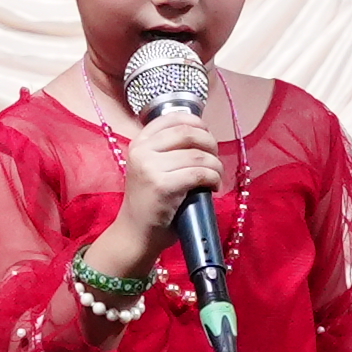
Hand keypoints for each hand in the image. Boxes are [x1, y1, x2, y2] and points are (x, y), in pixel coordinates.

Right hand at [107, 106, 223, 277]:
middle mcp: (141, 151)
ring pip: (198, 155)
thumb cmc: (150, 201)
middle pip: (189, 132)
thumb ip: (169, 149)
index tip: (207, 136)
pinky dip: (213, 178)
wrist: (136, 233)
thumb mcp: (152, 167)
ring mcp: (150, 168)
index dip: (198, 123)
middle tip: (214, 160)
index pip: (174, 117)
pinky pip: (199, 173)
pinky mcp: (162, 186)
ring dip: (216, 166)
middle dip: (210, 144)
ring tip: (215, 177)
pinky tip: (213, 187)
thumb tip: (204, 135)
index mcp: (139, 142)